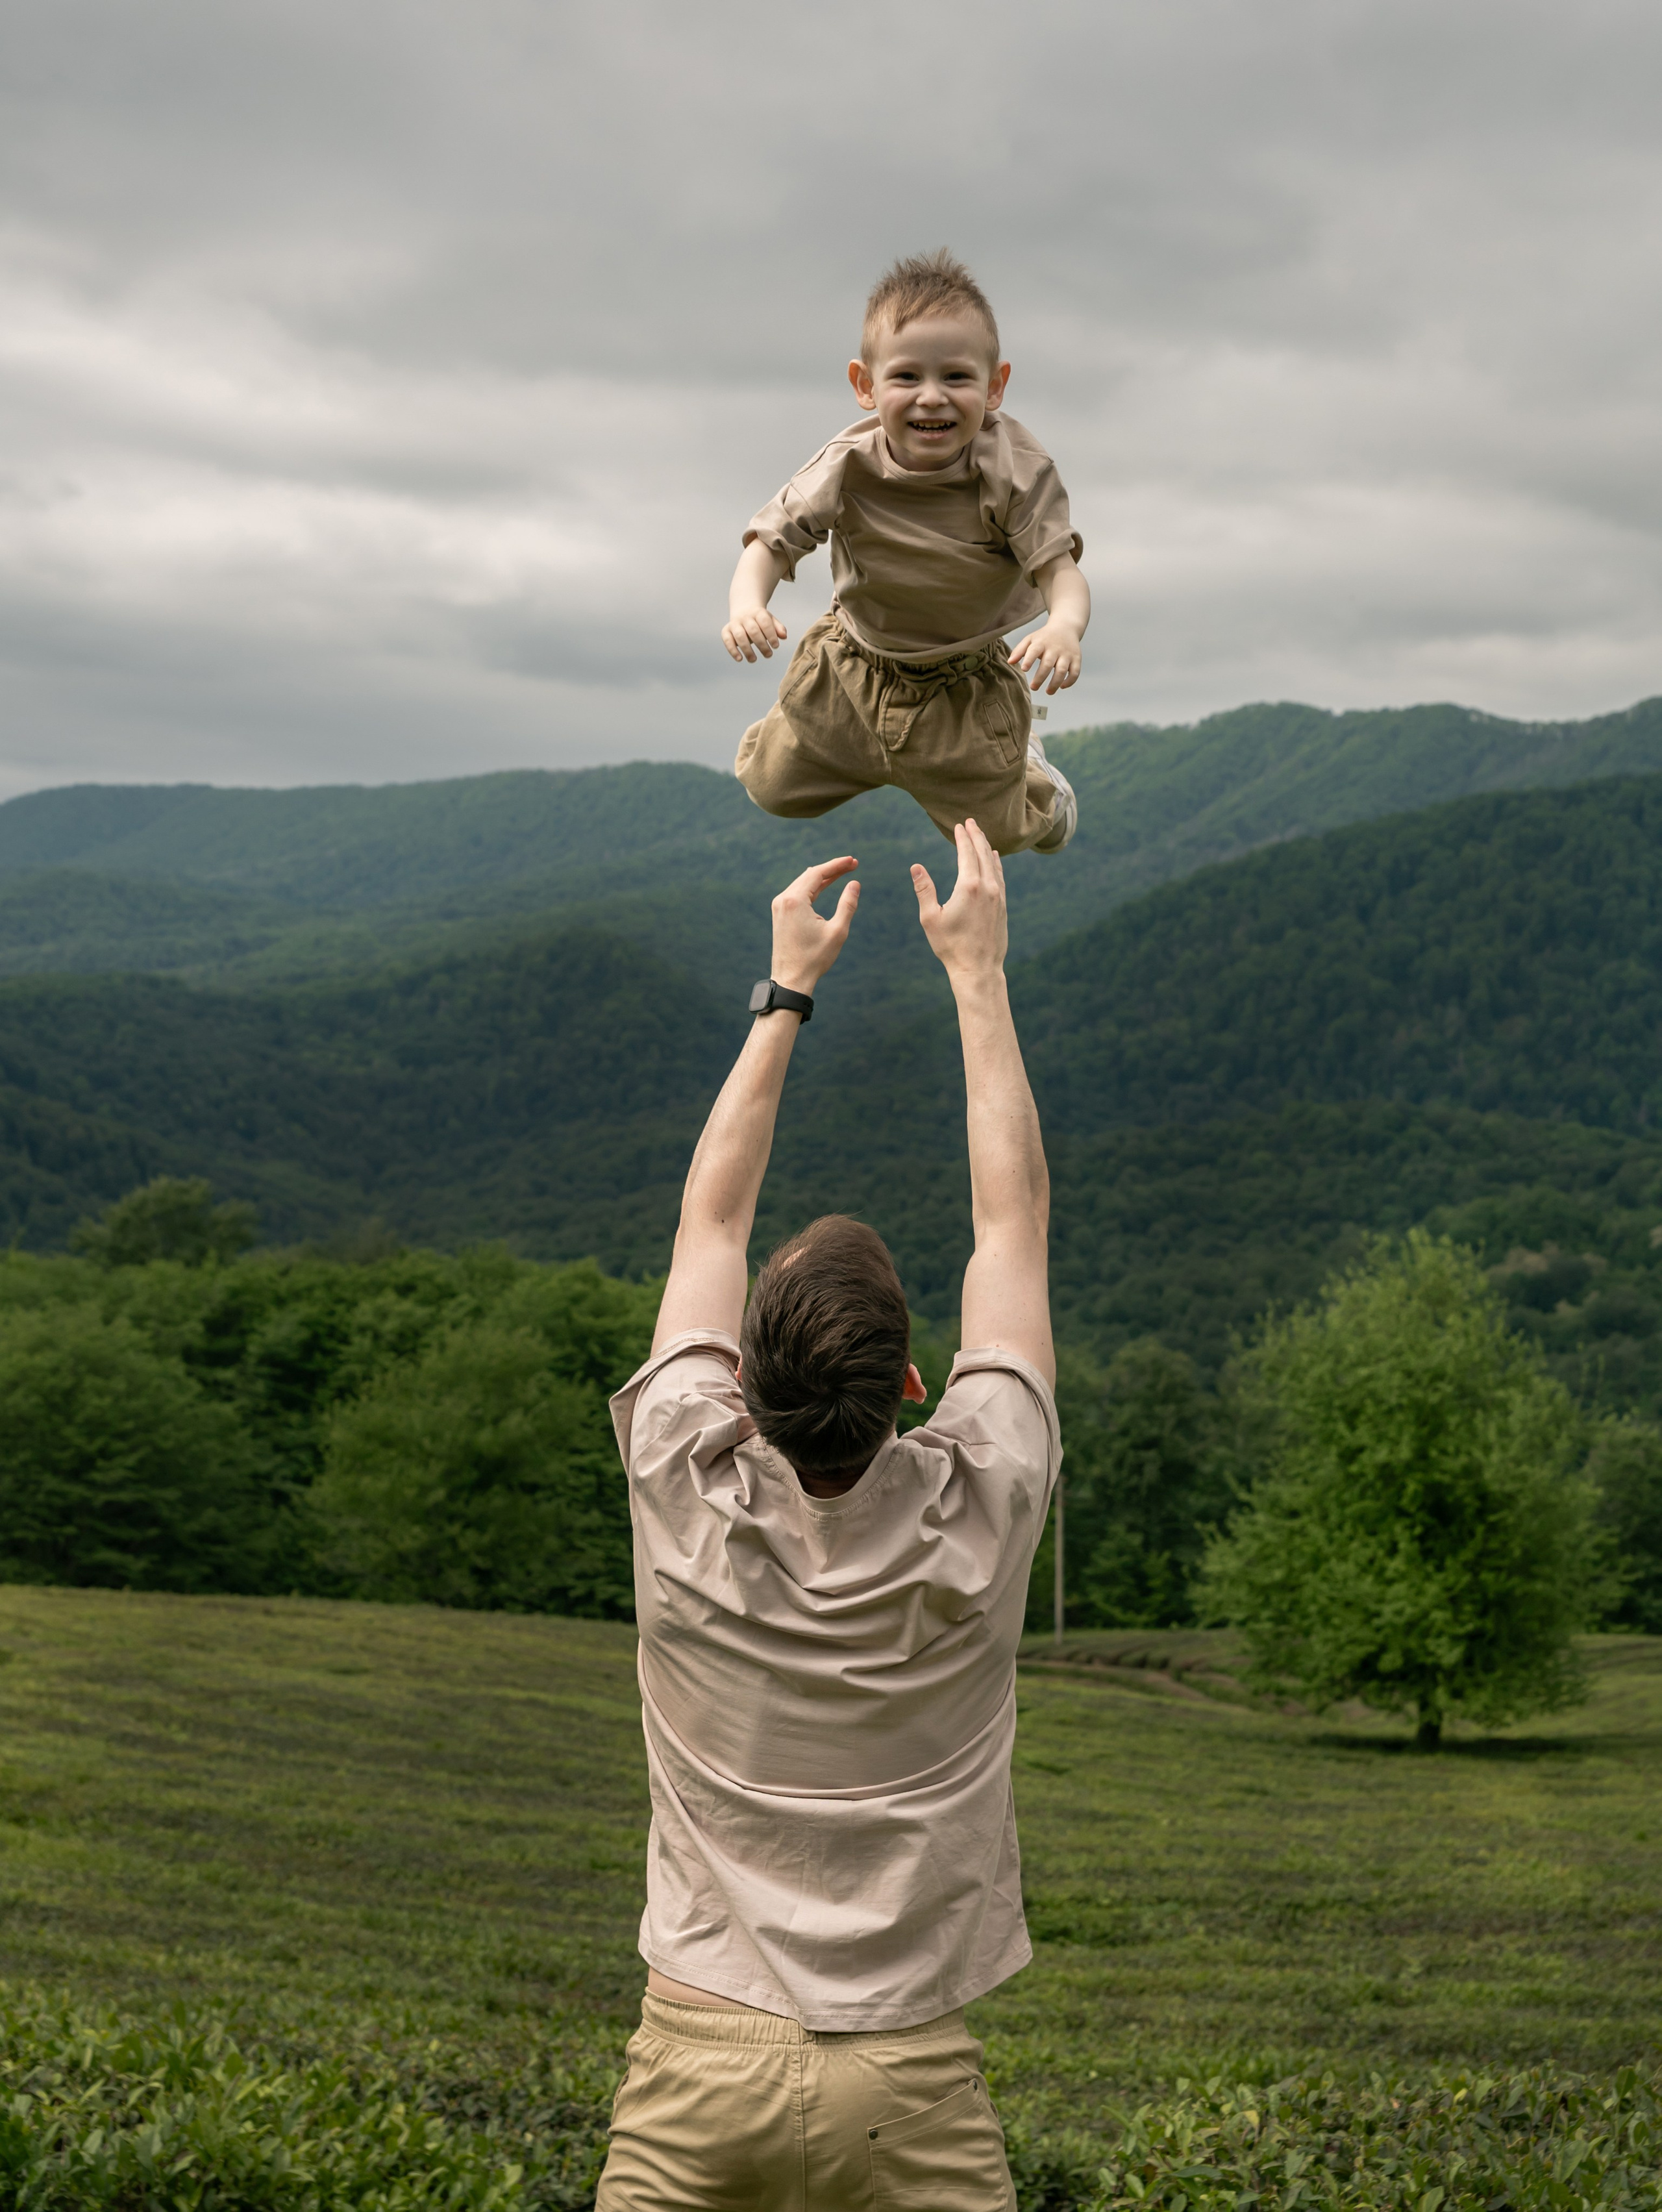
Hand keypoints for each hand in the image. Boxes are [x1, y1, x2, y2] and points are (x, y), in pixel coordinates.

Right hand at [723, 607, 787, 662]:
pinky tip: (740, 659)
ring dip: (747, 649)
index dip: (771, 635)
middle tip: (768, 655)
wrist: (743, 610)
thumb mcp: (770, 620)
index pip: (765, 622)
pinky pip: (727, 640)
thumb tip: (784, 636)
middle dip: (761, 644)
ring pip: (740, 636)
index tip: (776, 646)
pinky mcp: (726, 631)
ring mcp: (734, 623)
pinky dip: (732, 650)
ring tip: (754, 660)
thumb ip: (778, 628)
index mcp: (758, 613)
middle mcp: (745, 617)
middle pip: (753, 630)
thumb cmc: (760, 620)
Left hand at [770, 856, 859, 993]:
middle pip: (810, 875)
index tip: (853, 861)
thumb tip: (854, 883)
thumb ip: (847, 905)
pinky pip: (797, 893)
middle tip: (852, 865)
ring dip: (822, 877)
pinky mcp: (779, 913)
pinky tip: (825, 884)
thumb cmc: (814, 958)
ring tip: (842, 872)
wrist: (791, 979)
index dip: (837, 865)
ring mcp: (779, 906)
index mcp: (795, 901)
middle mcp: (783, 899)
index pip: (818, 873)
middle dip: (832, 869)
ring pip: (803, 883)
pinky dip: (813, 887)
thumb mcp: (837, 931)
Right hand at [911, 820, 1007, 984]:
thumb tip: (916, 867)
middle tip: (970, 821)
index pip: (966, 853)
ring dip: (986, 847)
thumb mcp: (930, 918)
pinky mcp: (1003, 906)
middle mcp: (988, 887)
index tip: (958, 825)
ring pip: (993, 864)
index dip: (962, 837)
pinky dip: (996, 864)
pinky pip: (1000, 877)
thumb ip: (924, 890)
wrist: (978, 968)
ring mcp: (998, 897)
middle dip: (976, 835)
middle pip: (982, 853)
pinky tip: (994, 859)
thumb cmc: (950, 946)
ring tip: (981, 835)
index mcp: (969, 887)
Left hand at [1009, 620, 1081, 694]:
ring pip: (1062, 670)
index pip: (1034, 650)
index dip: (1029, 660)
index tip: (1024, 669)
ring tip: (1048, 692)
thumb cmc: (1044, 637)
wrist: (1066, 627)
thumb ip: (1019, 650)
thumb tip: (1010, 662)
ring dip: (1055, 683)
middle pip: (1047, 664)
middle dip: (1040, 677)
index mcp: (1041, 642)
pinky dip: (1070, 681)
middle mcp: (1055, 648)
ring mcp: (1066, 654)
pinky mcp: (1076, 658)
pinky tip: (1062, 686)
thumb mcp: (1030, 639)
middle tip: (1033, 687)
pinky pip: (1075, 672)